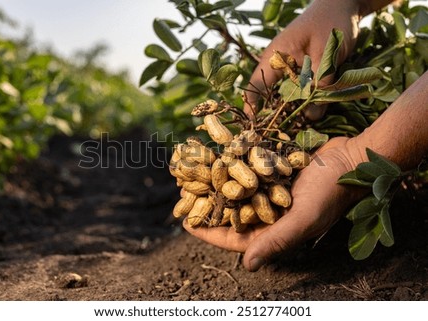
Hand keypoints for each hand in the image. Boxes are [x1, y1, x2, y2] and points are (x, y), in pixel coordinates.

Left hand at [183, 137, 367, 270]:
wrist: (351, 158)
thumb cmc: (331, 192)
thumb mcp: (304, 219)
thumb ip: (276, 240)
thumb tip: (247, 266)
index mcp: (274, 231)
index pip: (234, 237)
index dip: (209, 231)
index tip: (185, 223)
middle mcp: (269, 213)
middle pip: (230, 212)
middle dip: (206, 204)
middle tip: (183, 194)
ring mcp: (269, 191)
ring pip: (234, 190)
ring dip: (214, 182)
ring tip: (192, 174)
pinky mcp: (272, 171)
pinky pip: (245, 170)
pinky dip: (230, 164)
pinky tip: (214, 155)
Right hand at [244, 0, 360, 118]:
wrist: (345, 4)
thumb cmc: (332, 21)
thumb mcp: (327, 52)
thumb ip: (320, 83)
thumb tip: (312, 116)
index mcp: (275, 57)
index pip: (256, 85)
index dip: (252, 107)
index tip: (254, 126)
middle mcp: (279, 64)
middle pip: (271, 95)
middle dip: (277, 115)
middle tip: (284, 133)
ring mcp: (292, 68)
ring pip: (289, 95)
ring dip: (295, 109)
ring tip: (301, 125)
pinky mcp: (305, 70)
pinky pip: (302, 90)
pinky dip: (307, 101)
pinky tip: (315, 111)